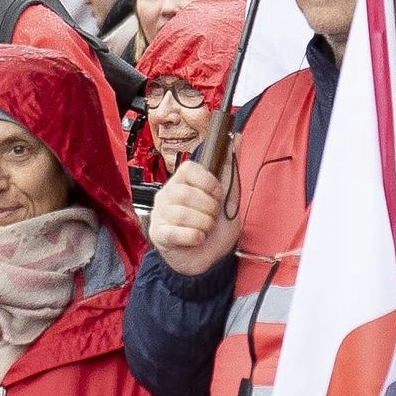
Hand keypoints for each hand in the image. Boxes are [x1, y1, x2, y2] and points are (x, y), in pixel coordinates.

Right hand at [148, 155, 234, 275]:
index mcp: (182, 182)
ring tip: (205, 230)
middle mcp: (166, 195)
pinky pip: (177, 233)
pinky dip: (195, 238)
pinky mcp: (158, 235)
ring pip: (182, 214)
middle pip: (186, 194)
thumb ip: (230, 168)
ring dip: (204, 225)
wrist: (209, 258)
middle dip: (208, 209)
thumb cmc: (215, 227)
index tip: (217, 194)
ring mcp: (159, 215)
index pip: (188, 169)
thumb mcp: (228, 197)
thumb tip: (237, 137)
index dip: (207, 182)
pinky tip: (197, 239)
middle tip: (211, 218)